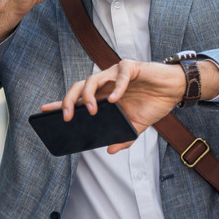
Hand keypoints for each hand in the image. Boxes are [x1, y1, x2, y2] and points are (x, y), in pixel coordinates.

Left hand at [41, 60, 184, 153]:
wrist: (174, 90)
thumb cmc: (153, 103)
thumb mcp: (136, 125)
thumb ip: (123, 137)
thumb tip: (111, 150)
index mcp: (103, 96)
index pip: (78, 99)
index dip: (61, 103)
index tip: (44, 111)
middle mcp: (106, 83)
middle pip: (79, 87)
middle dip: (68, 100)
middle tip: (66, 116)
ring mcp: (116, 74)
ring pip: (93, 78)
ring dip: (89, 95)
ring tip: (91, 110)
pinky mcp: (131, 68)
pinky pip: (120, 75)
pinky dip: (117, 87)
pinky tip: (115, 99)